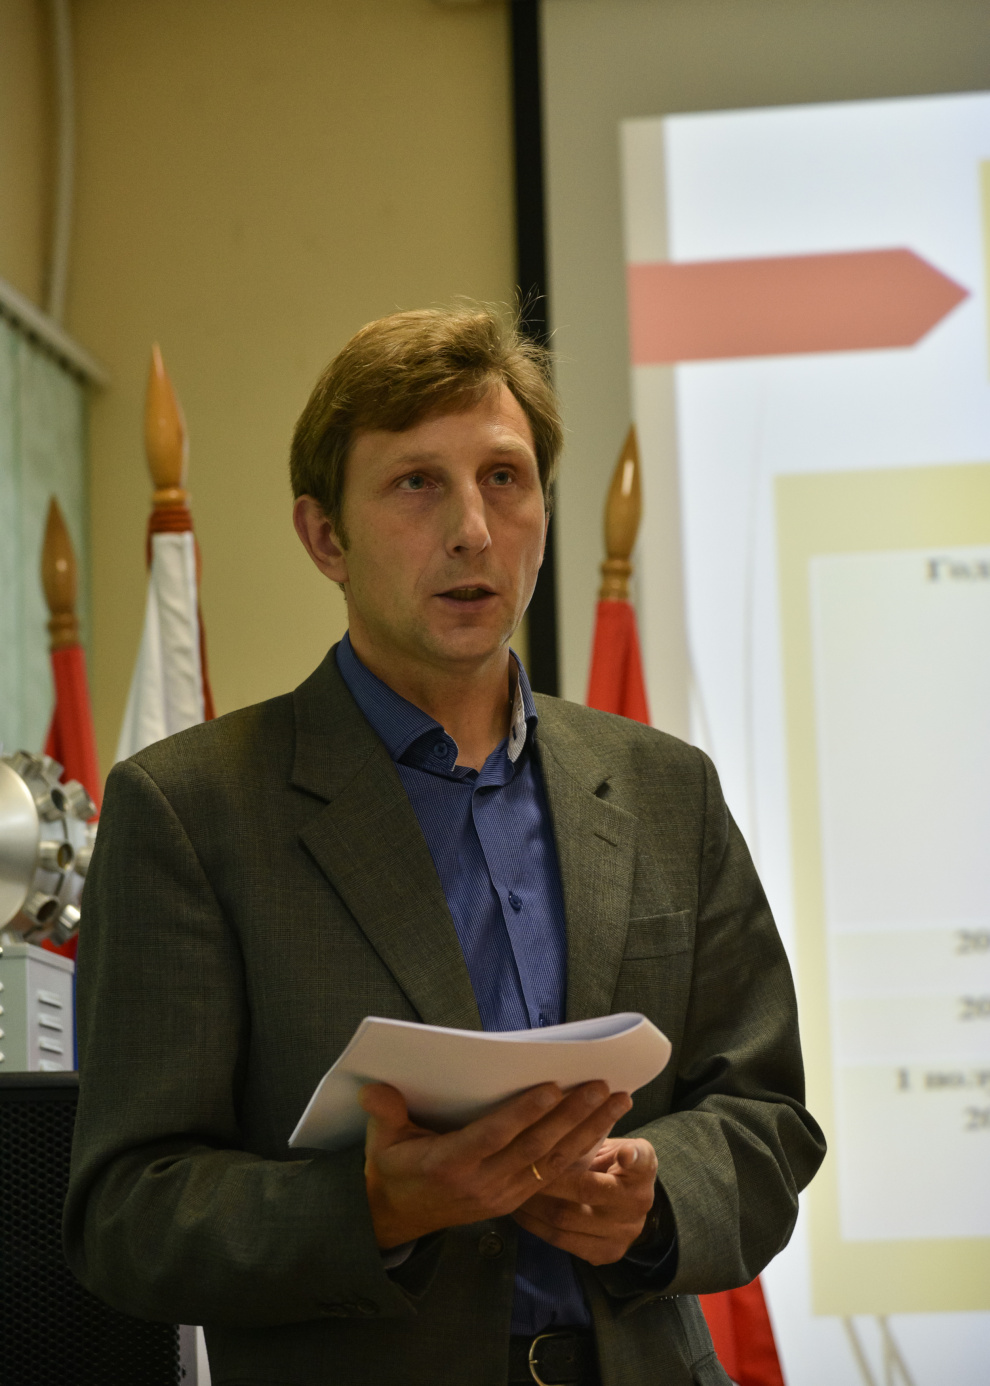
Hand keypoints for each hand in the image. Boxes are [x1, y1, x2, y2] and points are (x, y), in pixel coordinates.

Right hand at [361, 1081, 632, 1248]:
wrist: (397, 1219)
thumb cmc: (393, 1170)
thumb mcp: (381, 1142)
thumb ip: (383, 1113)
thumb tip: (375, 1088)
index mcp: (450, 1164)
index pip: (494, 1135)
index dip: (524, 1112)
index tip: (551, 1087)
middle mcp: (482, 1183)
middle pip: (535, 1147)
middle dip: (573, 1116)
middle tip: (601, 1086)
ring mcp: (502, 1195)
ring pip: (553, 1162)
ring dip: (588, 1131)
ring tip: (616, 1101)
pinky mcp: (513, 1201)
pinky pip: (552, 1174)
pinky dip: (580, 1151)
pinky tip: (602, 1127)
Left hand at [511, 1136, 657, 1264]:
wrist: (628, 1207)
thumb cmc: (613, 1163)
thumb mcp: (615, 1142)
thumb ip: (599, 1133)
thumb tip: (568, 1105)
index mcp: (643, 1169)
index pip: (640, 1161)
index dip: (632, 1157)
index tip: (624, 1153)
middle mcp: (637, 1204)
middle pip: (587, 1190)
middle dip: (547, 1176)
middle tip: (517, 1163)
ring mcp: (622, 1233)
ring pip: (566, 1218)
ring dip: (532, 1201)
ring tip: (508, 1184)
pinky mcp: (605, 1253)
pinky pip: (560, 1240)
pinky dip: (534, 1224)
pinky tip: (517, 1209)